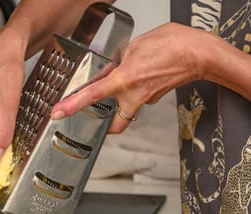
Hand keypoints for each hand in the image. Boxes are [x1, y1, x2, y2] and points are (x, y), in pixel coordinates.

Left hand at [51, 22, 207, 131]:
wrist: (200, 53)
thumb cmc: (172, 44)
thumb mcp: (135, 46)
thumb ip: (118, 61)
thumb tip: (110, 72)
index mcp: (124, 80)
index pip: (91, 96)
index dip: (72, 106)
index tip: (58, 114)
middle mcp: (133, 96)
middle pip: (115, 124)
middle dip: (108, 122)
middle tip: (100, 114)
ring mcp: (146, 100)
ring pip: (128, 110)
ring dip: (124, 101)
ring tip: (130, 82)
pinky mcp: (155, 98)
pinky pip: (140, 98)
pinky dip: (137, 89)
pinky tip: (143, 75)